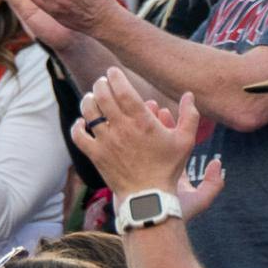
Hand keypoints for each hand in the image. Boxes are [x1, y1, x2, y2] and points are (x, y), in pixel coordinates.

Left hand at [72, 68, 203, 198]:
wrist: (149, 196)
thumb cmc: (168, 168)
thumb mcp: (185, 141)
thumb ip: (190, 115)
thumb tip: (189, 95)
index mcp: (142, 121)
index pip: (122, 89)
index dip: (115, 76)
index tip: (113, 71)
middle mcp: (121, 128)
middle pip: (102, 96)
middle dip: (101, 84)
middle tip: (103, 82)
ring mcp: (106, 141)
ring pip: (89, 112)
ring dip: (89, 100)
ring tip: (92, 97)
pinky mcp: (96, 155)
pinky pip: (79, 136)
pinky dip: (77, 126)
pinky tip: (82, 122)